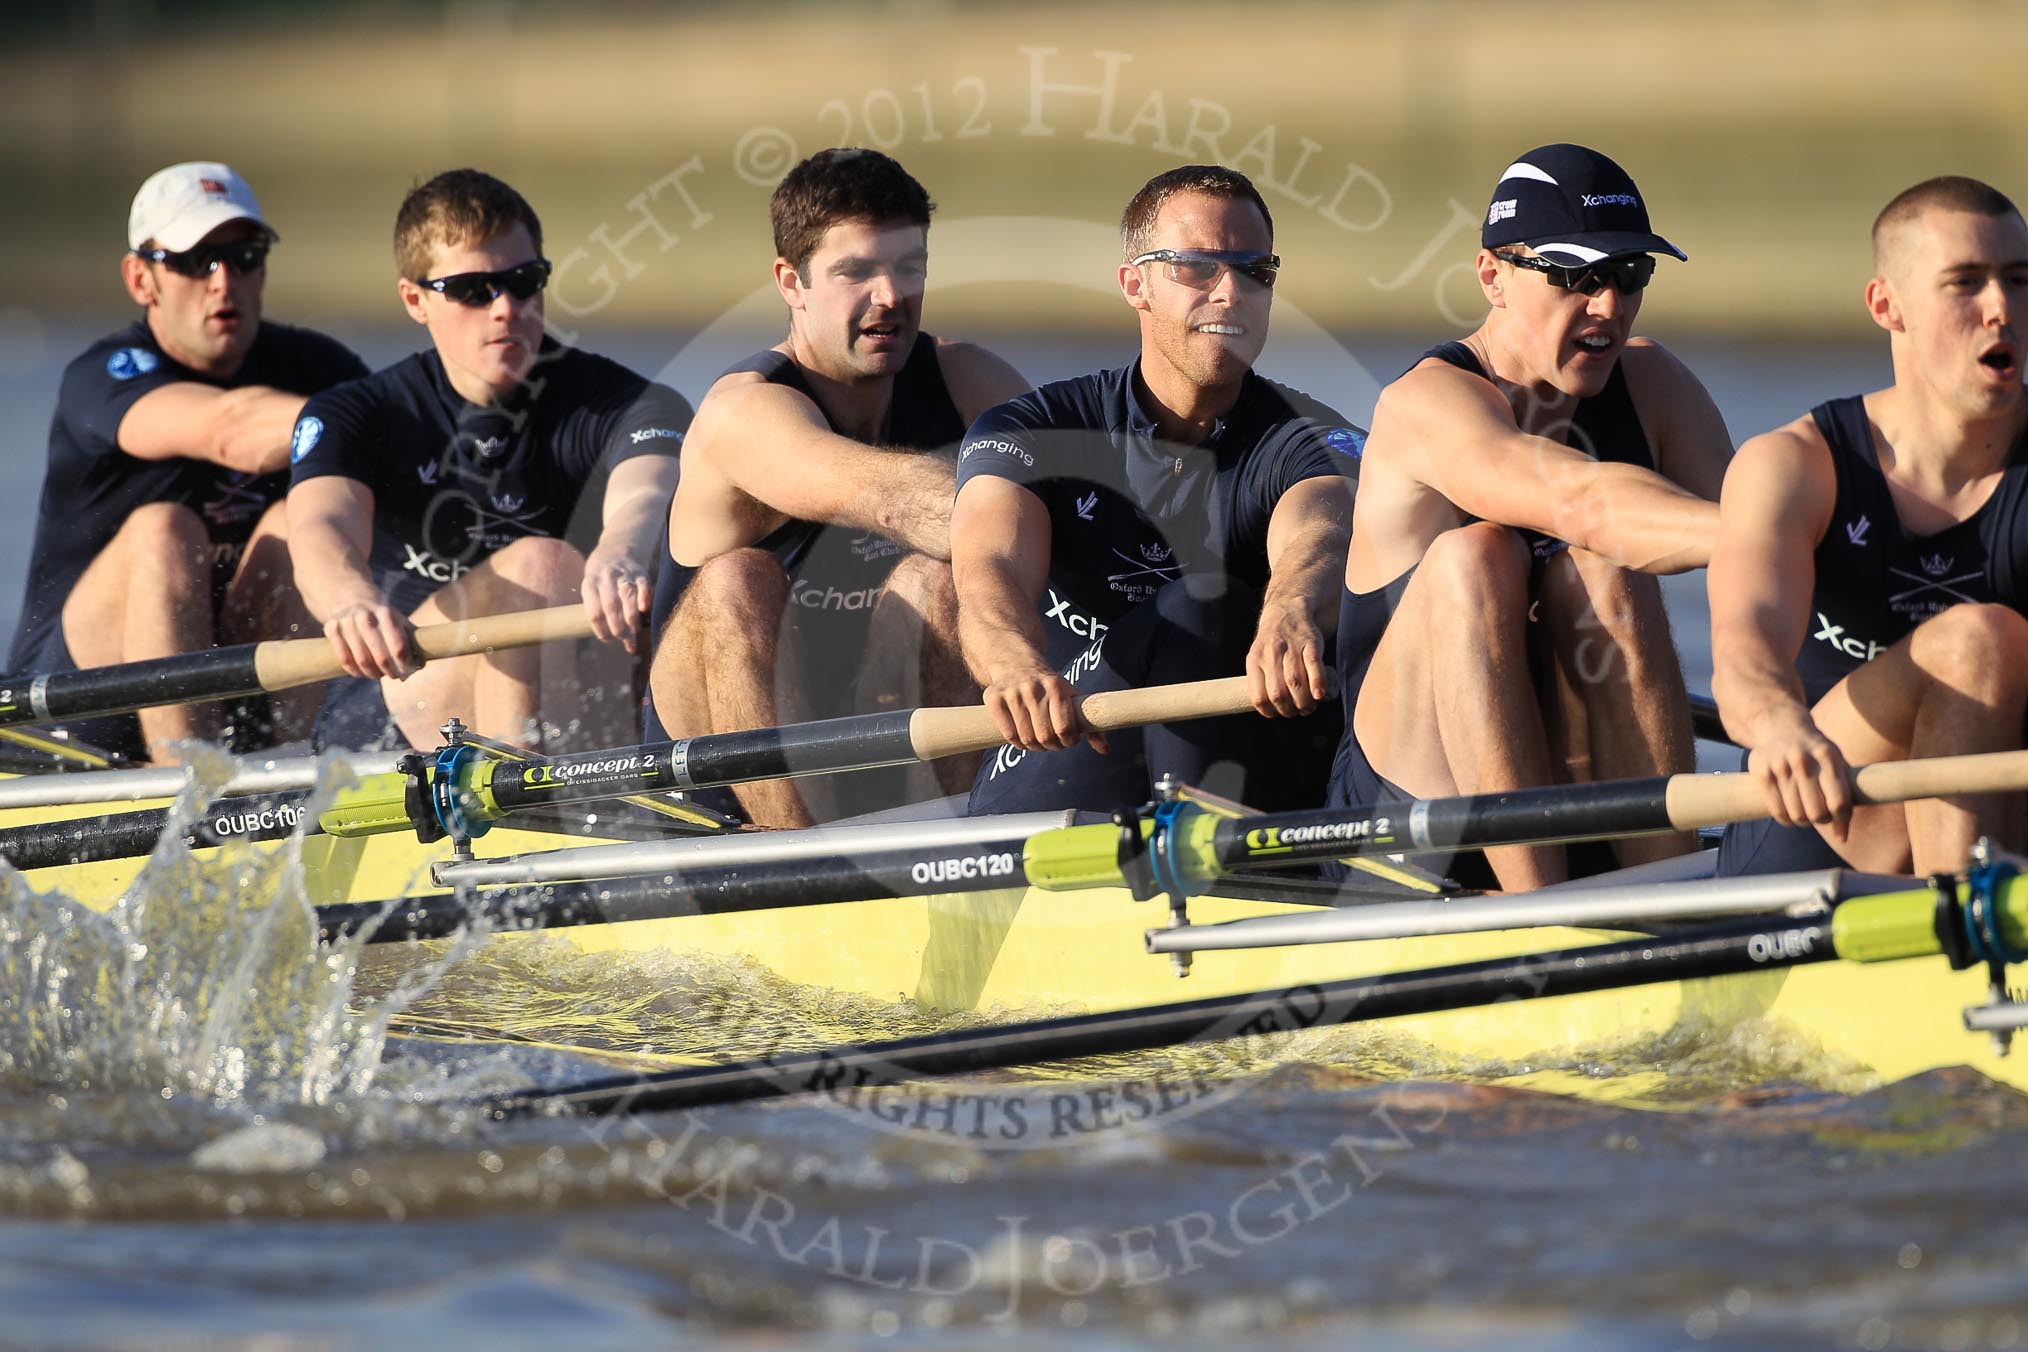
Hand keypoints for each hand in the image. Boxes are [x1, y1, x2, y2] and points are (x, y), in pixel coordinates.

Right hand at [325, 599, 415, 679]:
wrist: (353, 599)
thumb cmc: (383, 619)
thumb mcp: (400, 622)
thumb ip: (413, 642)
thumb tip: (418, 666)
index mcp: (386, 613)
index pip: (399, 647)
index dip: (404, 665)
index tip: (407, 672)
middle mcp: (366, 615)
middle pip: (381, 657)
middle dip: (390, 672)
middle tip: (394, 676)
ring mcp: (346, 621)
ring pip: (362, 660)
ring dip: (372, 674)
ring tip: (378, 675)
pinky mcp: (331, 627)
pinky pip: (344, 659)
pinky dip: (355, 671)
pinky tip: (362, 673)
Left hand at [582, 546, 654, 652]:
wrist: (616, 551)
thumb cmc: (602, 580)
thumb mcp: (592, 590)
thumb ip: (599, 612)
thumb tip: (610, 640)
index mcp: (589, 584)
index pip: (594, 613)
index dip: (601, 630)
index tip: (608, 640)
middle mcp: (605, 578)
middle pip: (611, 607)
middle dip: (618, 628)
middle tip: (624, 639)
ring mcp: (623, 574)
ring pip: (627, 597)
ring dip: (632, 619)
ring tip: (635, 631)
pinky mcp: (640, 573)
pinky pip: (643, 585)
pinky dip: (644, 598)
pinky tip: (645, 610)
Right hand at [983, 665, 1106, 753]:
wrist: (1015, 662)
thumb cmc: (1049, 686)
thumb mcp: (1072, 697)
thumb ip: (1091, 725)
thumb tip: (1106, 751)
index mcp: (1056, 686)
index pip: (1065, 728)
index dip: (1069, 741)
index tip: (1069, 740)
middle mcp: (1033, 687)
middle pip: (1045, 736)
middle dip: (1053, 746)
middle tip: (1054, 743)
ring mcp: (1011, 692)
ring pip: (1026, 738)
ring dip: (1035, 747)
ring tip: (1039, 740)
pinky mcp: (993, 697)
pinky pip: (1008, 735)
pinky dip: (1017, 743)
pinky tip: (1023, 738)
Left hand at [1247, 602, 1330, 717]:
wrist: (1287, 610)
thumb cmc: (1273, 643)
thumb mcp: (1258, 658)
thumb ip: (1262, 681)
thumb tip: (1273, 710)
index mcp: (1254, 661)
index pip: (1258, 697)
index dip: (1270, 711)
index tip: (1279, 713)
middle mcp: (1270, 654)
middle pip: (1278, 693)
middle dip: (1290, 710)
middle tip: (1298, 711)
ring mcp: (1290, 647)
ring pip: (1295, 683)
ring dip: (1304, 702)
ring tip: (1310, 706)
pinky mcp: (1310, 642)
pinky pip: (1313, 665)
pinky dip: (1318, 683)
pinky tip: (1320, 695)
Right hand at [1744, 709, 1854, 836]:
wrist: (1781, 726)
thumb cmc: (1815, 752)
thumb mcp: (1835, 763)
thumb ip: (1844, 796)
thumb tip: (1843, 838)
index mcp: (1827, 756)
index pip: (1838, 801)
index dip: (1841, 821)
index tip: (1840, 827)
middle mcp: (1803, 759)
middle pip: (1817, 812)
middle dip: (1821, 821)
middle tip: (1820, 817)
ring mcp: (1780, 764)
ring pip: (1796, 814)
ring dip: (1803, 822)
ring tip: (1805, 815)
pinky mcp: (1761, 771)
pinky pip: (1776, 810)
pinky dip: (1786, 819)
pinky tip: (1789, 814)